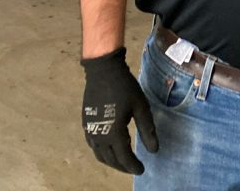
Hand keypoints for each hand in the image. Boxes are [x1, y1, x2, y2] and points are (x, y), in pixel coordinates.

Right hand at [80, 47, 158, 173]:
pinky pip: (93, 145)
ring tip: (124, 160)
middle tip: (134, 167)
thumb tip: (154, 150)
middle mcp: (99, 135)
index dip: (133, 166)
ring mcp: (90, 130)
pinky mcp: (86, 123)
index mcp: (114, 132)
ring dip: (112, 161)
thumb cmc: (124, 86)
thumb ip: (147, 130)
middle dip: (123, 166)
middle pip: (111, 159)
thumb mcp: (141, 107)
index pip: (124, 158)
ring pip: (100, 155)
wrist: (103, 70)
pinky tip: (111, 147)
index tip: (142, 170)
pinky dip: (103, 152)